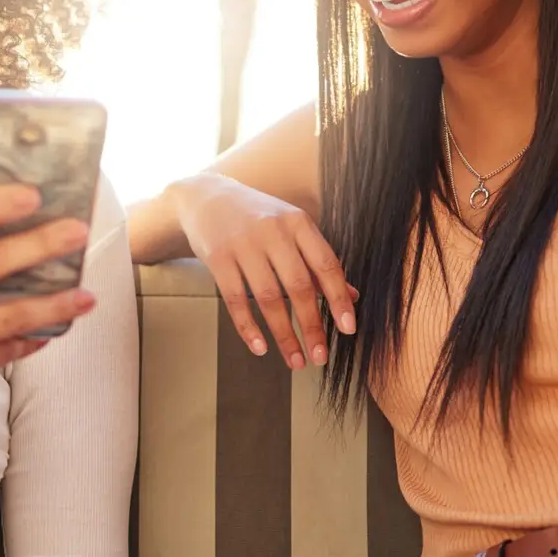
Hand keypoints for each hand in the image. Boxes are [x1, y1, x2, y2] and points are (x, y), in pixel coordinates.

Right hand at [166, 173, 355, 368]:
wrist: (205, 197)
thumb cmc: (257, 217)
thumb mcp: (291, 229)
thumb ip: (318, 261)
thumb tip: (352, 296)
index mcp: (298, 222)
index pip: (326, 264)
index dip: (338, 298)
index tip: (348, 328)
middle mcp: (272, 231)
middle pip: (298, 286)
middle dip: (312, 326)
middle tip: (321, 356)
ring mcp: (243, 244)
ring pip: (268, 298)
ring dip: (284, 334)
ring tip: (296, 360)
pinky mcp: (218, 258)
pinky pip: (235, 300)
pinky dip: (248, 327)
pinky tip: (260, 348)